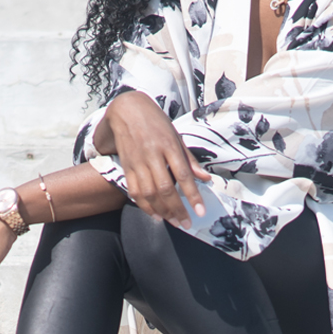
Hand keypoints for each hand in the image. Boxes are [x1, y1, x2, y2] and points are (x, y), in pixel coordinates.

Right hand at [101, 91, 209, 227]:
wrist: (126, 110)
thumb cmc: (156, 123)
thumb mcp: (177, 136)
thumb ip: (190, 159)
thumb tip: (206, 178)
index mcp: (169, 145)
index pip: (183, 174)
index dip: (192, 195)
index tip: (200, 211)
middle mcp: (152, 154)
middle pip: (165, 188)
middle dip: (177, 209)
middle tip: (186, 223)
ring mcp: (137, 161)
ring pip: (149, 193)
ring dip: (162, 211)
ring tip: (173, 221)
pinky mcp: (126, 166)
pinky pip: (134, 191)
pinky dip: (145, 206)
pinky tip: (155, 214)